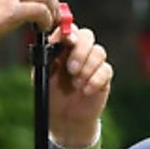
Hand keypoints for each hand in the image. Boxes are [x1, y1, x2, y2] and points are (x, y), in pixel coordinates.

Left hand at [47, 26, 112, 145]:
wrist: (65, 119)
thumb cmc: (52, 95)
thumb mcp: (43, 76)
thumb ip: (47, 59)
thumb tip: (52, 44)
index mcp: (63, 47)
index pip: (69, 30)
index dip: (68, 31)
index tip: (66, 40)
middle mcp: (79, 51)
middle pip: (87, 36)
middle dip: (80, 51)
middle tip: (71, 69)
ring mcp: (93, 63)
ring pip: (99, 51)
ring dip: (87, 67)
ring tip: (76, 84)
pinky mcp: (104, 76)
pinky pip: (106, 70)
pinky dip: (95, 80)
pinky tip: (86, 91)